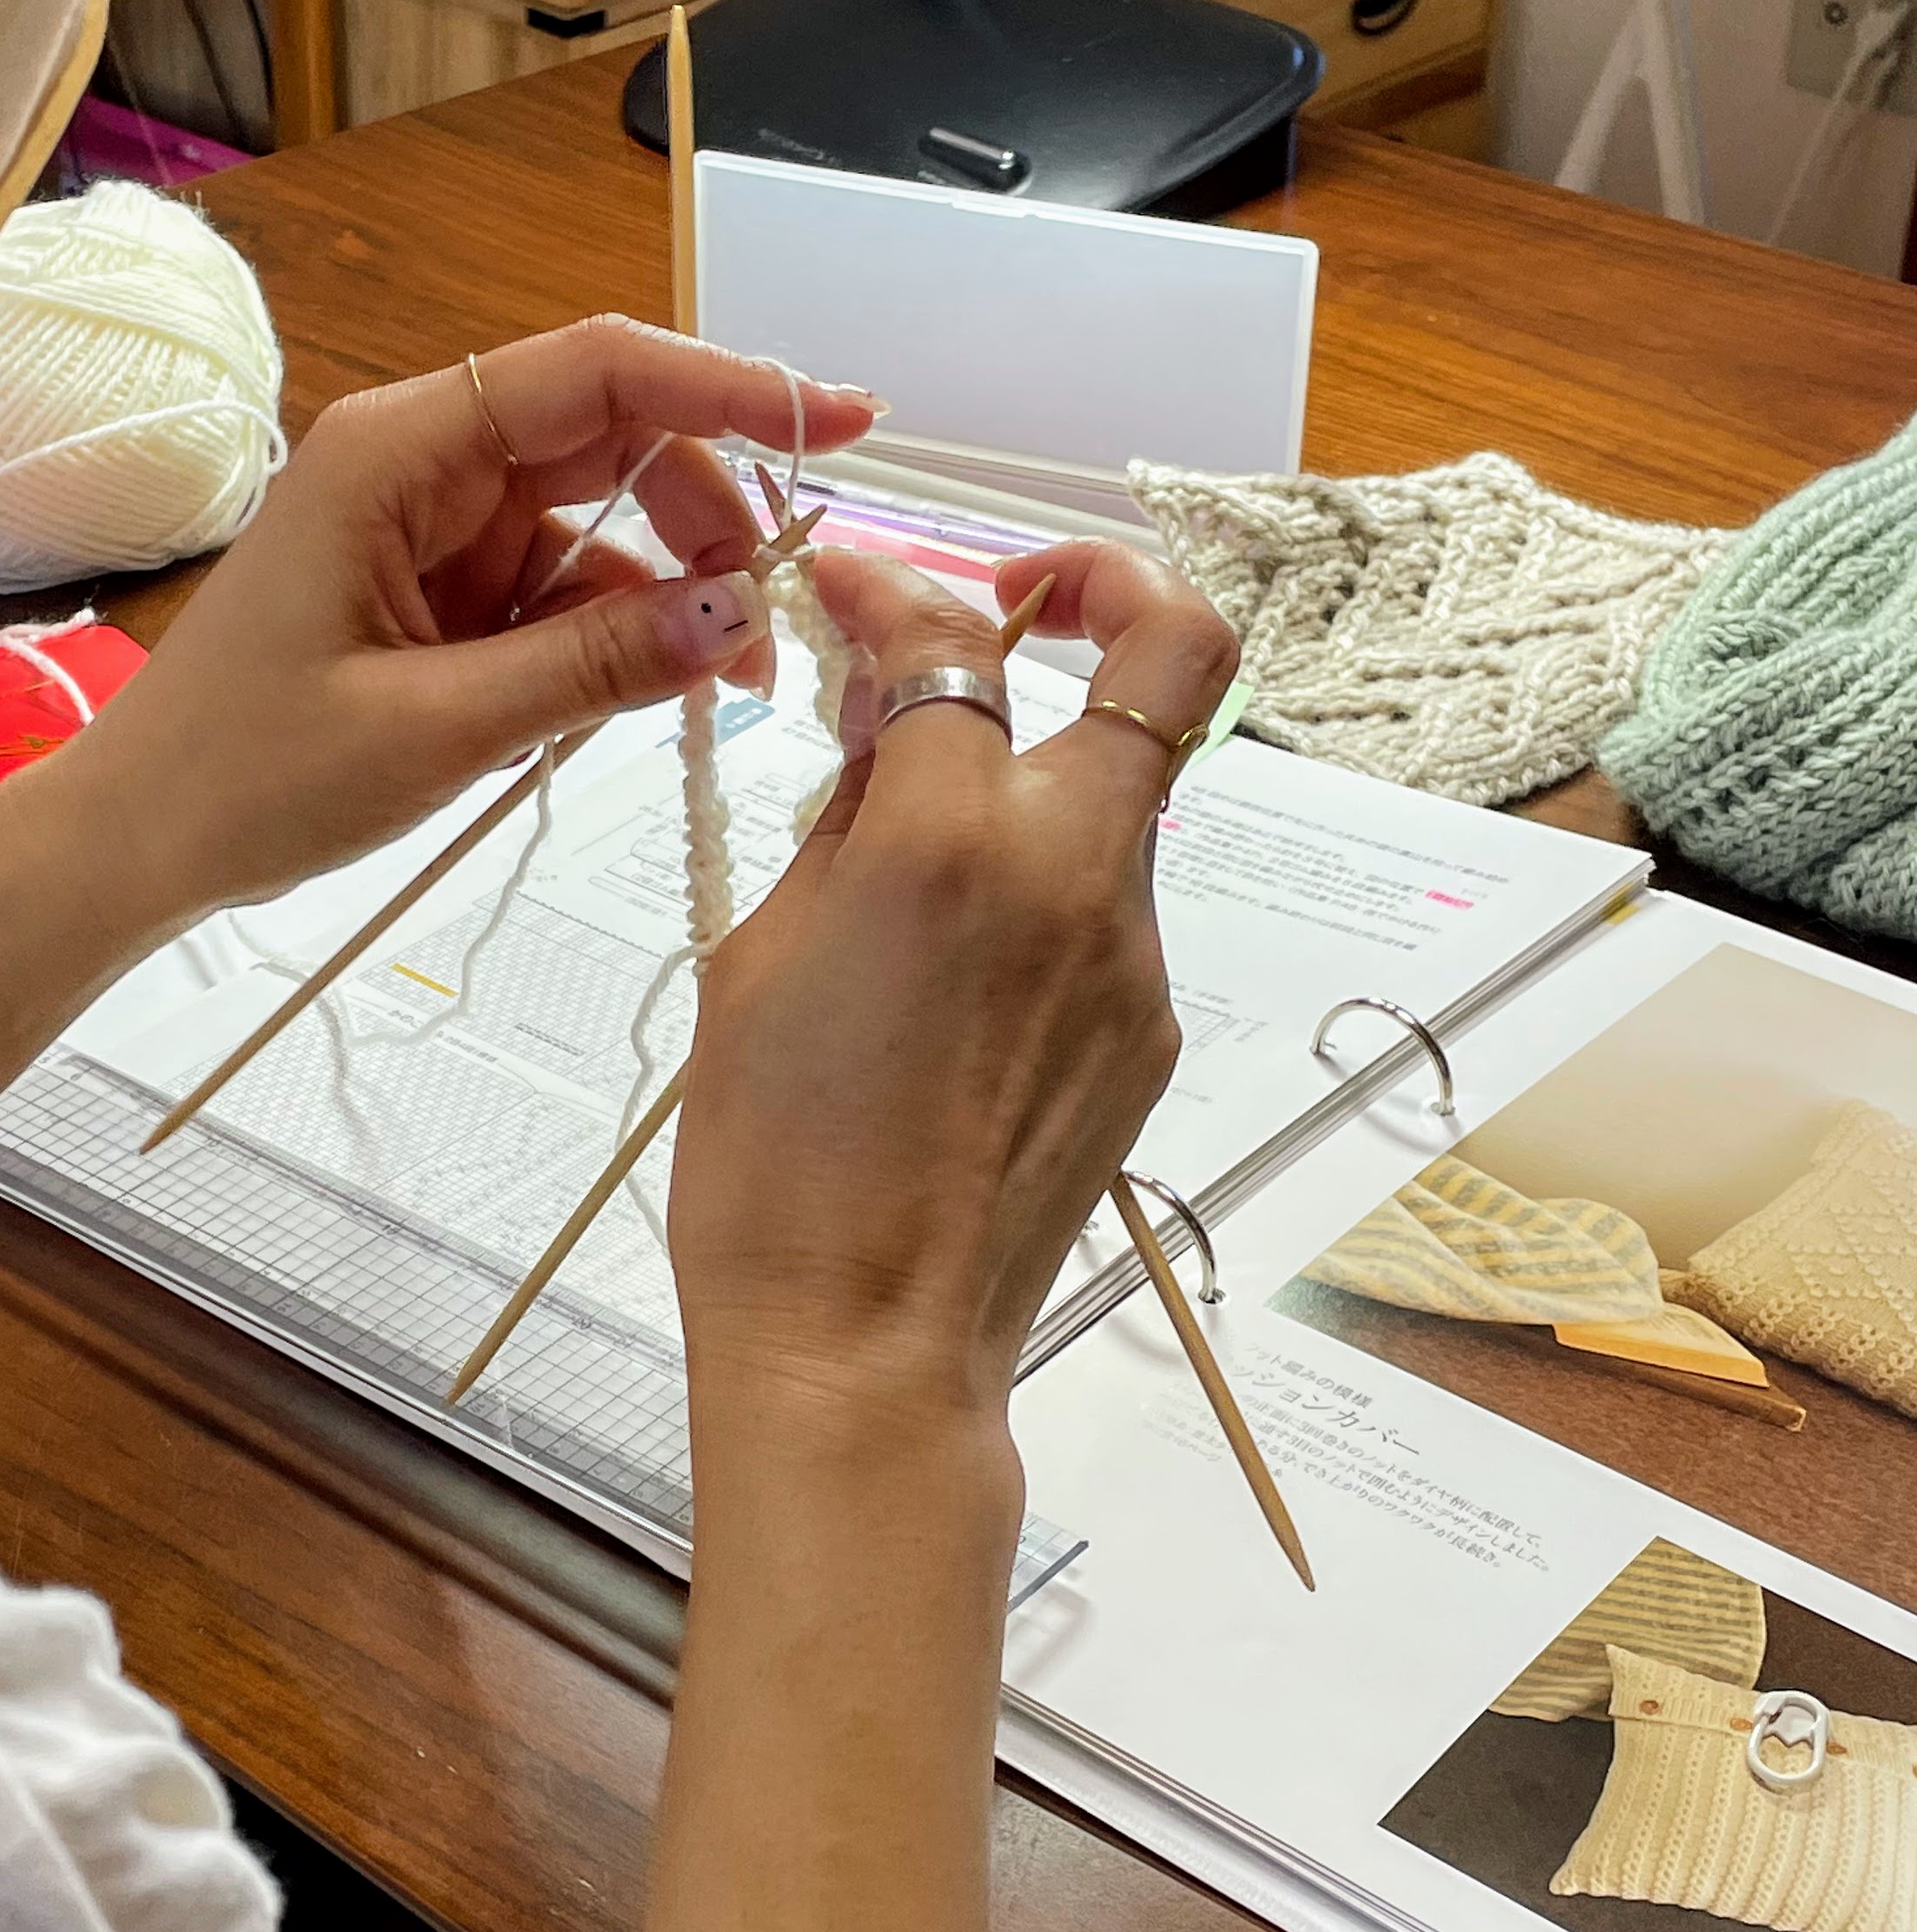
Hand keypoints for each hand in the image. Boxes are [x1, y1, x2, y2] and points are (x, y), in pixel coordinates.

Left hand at [39, 317, 876, 932]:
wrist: (140, 839)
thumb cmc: (249, 775)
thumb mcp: (438, 728)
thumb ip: (594, 664)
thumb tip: (737, 615)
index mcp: (399, 450)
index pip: (596, 373)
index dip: (728, 384)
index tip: (839, 421)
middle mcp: (424, 461)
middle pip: (616, 436)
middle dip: (712, 511)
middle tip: (771, 618)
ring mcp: (438, 524)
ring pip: (605, 515)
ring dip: (678, 583)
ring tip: (726, 680)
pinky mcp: (446, 587)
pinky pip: (568, 582)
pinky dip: (626, 627)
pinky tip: (649, 690)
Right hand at [670, 540, 1237, 1425]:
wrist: (868, 1347)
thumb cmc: (775, 1170)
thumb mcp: (757, 956)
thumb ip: (841, 813)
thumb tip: (887, 718)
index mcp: (951, 843)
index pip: (953, 637)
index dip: (893, 587)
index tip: (851, 594)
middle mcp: (1075, 875)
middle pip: (1173, 649)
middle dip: (1101, 583)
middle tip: (1015, 606)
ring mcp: (1134, 954)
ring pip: (1127, 789)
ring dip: (1039, 767)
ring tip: (918, 849)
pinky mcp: (1148, 1026)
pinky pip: (1108, 906)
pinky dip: (1039, 886)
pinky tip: (948, 966)